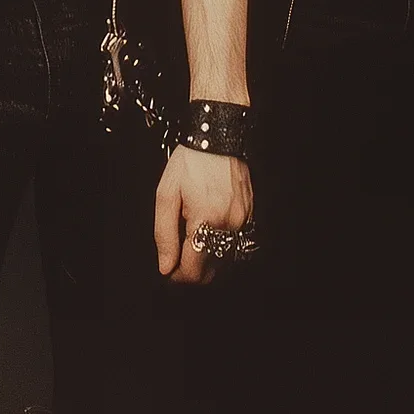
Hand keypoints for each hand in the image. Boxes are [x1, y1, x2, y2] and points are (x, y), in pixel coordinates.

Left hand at [155, 147, 252, 284]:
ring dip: (205, 259)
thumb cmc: (190, 162)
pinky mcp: (250, 215)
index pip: (194, 270)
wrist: (216, 137)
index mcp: (206, 220)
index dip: (177, 277)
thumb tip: (165, 266)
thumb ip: (164, 234)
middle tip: (176, 259)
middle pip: (211, 271)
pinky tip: (206, 230)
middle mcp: (229, 224)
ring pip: (224, 259)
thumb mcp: (166, 194)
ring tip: (190, 241)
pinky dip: (219, 245)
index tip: (169, 271)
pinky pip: (234, 243)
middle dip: (191, 271)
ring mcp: (243, 220)